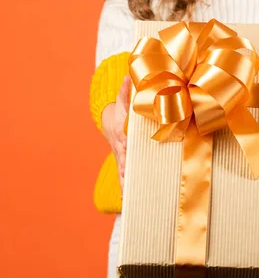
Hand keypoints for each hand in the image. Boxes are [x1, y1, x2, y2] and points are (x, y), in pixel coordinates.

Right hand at [101, 76, 130, 192]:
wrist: (110, 121)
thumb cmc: (121, 111)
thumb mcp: (122, 100)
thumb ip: (126, 90)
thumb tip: (129, 75)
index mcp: (122, 134)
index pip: (124, 141)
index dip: (126, 146)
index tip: (127, 151)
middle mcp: (121, 148)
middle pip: (123, 160)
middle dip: (125, 171)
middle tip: (128, 181)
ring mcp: (121, 157)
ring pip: (123, 172)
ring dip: (125, 184)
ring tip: (128, 198)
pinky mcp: (124, 164)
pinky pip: (125, 177)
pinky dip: (126, 188)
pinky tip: (128, 201)